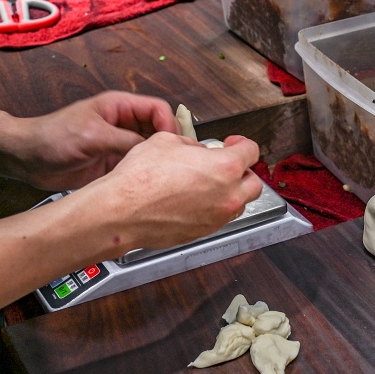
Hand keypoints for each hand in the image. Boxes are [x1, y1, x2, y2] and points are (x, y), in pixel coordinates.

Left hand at [9, 91, 179, 190]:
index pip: (158, 109)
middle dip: (167, 142)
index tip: (171, 142)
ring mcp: (119, 143)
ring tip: (161, 172)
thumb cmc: (52, 137)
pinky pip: (137, 165)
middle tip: (173, 160)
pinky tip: (146, 180)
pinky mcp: (114, 162)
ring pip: (151, 148)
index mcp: (120, 106)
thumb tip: (154, 147)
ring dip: (156, 158)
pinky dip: (144, 172)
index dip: (169, 123)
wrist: (26, 159)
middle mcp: (124, 123)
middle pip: (159, 128)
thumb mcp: (93, 135)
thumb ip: (126, 139)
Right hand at [71, 132, 262, 253]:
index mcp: (225, 167)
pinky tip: (194, 200)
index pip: (252, 152)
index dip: (242, 144)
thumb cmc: (141, 178)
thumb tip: (197, 150)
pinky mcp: (203, 232)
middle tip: (226, 165)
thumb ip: (191, 144)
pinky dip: (214, 208)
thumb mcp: (167, 141)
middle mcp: (228, 195)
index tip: (233, 144)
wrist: (121, 211)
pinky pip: (218, 218)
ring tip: (210, 184)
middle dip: (243, 172)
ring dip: (231, 192)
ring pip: (239, 204)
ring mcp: (217, 217)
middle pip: (254, 183)